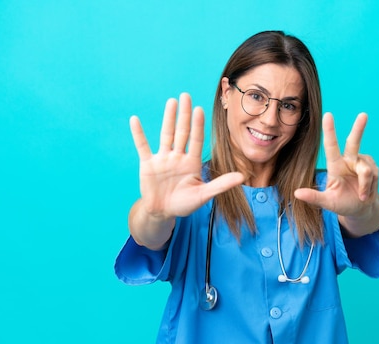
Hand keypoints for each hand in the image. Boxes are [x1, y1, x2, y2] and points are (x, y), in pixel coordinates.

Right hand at [130, 93, 243, 219]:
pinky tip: (135, 120)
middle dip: (184, 115)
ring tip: (171, 102)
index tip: (200, 109)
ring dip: (168, 118)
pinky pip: (142, 146)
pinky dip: (138, 134)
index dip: (197, 125)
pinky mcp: (147, 164)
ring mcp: (162, 159)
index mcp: (191, 162)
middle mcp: (177, 157)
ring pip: (166, 135)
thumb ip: (221, 184)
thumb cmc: (184, 204)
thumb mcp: (203, 195)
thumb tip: (242, 176)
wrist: (163, 212)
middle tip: (186, 95)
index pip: (196, 140)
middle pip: (182, 132)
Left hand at [294, 112, 378, 219]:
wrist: (360, 209)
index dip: (330, 131)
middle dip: (359, 128)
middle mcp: (349, 161)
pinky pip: (373, 175)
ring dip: (365, 185)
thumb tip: (296, 193)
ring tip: (361, 196)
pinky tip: (367, 193)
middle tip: (363, 115)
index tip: (328, 115)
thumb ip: (313, 197)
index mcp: (335, 166)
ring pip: (366, 170)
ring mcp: (362, 164)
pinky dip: (370, 187)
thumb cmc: (342, 204)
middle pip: (354, 142)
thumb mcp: (327, 202)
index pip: (331, 146)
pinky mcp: (374, 168)